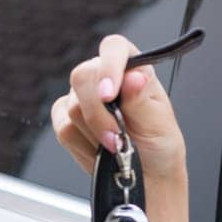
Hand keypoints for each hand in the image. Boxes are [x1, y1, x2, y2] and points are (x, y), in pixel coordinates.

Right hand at [51, 33, 187, 178]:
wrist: (146, 174)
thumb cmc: (158, 143)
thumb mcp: (158, 124)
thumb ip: (141, 100)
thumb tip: (134, 77)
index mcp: (132, 68)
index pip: (114, 48)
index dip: (108, 66)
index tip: (109, 94)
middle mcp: (104, 77)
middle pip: (83, 76)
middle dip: (99, 113)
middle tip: (117, 138)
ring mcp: (82, 97)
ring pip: (72, 107)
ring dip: (95, 132)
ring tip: (117, 146)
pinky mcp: (65, 118)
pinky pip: (63, 127)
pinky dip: (84, 144)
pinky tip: (100, 150)